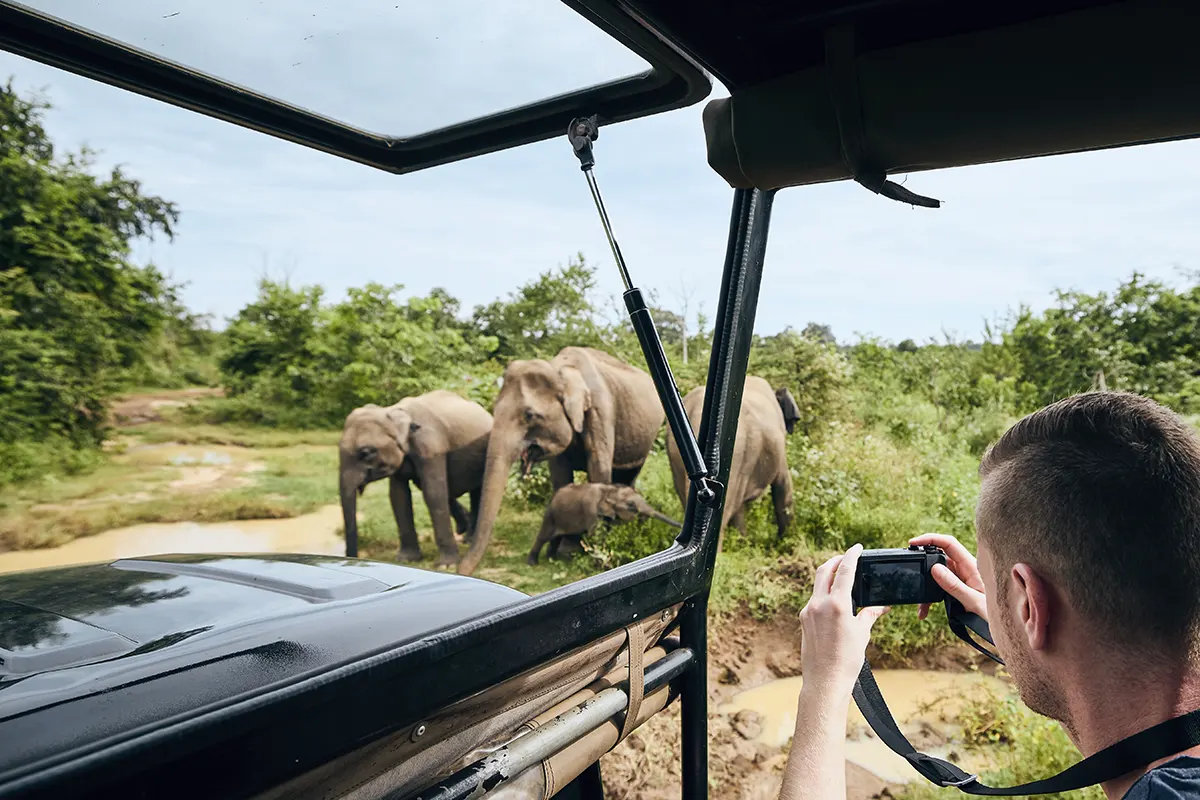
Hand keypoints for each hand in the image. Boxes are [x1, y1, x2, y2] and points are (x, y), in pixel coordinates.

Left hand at [799, 544, 888, 701]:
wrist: (825, 681)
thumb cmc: (847, 660)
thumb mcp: (862, 634)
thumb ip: (870, 614)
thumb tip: (884, 606)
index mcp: (836, 604)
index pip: (844, 571)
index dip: (851, 556)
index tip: (857, 547)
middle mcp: (818, 604)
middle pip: (824, 571)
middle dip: (836, 561)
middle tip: (846, 558)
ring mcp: (808, 611)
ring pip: (817, 585)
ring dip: (828, 576)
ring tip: (841, 577)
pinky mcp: (803, 620)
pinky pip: (813, 599)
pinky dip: (823, 593)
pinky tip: (833, 600)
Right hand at [908, 533, 987, 620]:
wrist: (1005, 629)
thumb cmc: (995, 615)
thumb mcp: (974, 602)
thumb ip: (954, 586)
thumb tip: (935, 568)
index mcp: (972, 566)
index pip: (949, 543)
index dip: (931, 539)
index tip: (914, 543)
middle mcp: (965, 569)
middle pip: (939, 557)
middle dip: (924, 566)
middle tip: (912, 574)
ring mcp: (961, 579)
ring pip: (936, 575)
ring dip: (926, 588)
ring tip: (920, 604)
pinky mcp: (957, 589)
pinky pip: (939, 588)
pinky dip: (930, 599)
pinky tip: (924, 611)